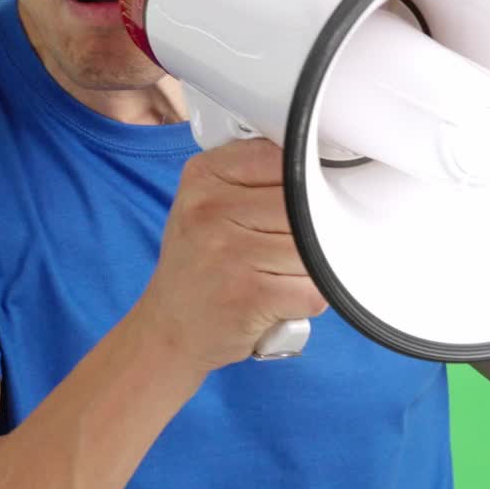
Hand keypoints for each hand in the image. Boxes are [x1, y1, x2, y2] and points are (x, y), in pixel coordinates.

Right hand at [137, 138, 327, 372]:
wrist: (168, 330)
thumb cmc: (199, 266)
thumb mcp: (208, 206)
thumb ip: (254, 180)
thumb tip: (321, 169)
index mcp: (204, 176)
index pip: (283, 158)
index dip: (306, 181)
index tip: (308, 198)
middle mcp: (210, 209)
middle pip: (303, 204)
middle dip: (314, 228)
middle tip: (296, 246)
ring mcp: (229, 252)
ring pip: (314, 247)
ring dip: (314, 267)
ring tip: (284, 274)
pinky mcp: (248, 294)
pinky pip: (312, 289)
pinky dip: (310, 298)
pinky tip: (285, 300)